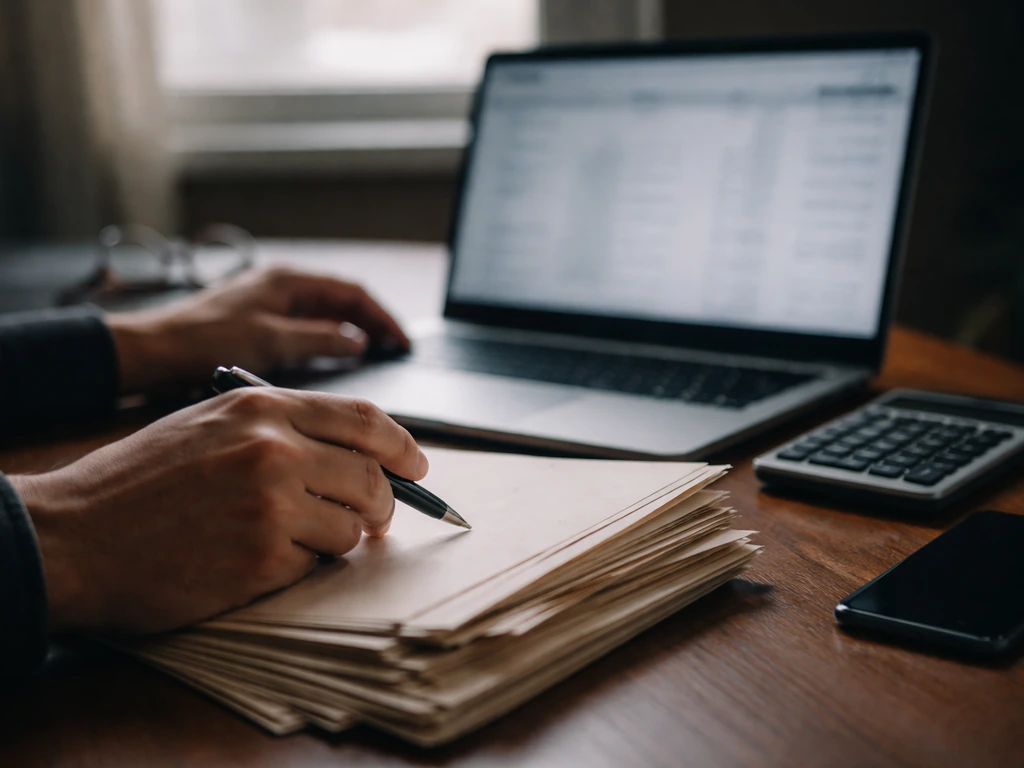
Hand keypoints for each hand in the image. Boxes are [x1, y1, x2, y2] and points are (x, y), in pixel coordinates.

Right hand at [8, 388, 426, 634]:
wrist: (73, 535)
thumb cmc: (137, 482)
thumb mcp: (208, 425)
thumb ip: (280, 428)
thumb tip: (350, 451)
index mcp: (262, 408)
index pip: (364, 419)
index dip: (402, 444)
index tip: (418, 466)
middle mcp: (274, 449)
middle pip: (372, 477)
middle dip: (385, 504)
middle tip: (377, 520)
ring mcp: (270, 504)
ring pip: (350, 527)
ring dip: (338, 541)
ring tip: (297, 541)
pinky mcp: (261, 559)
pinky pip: (314, 566)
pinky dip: (301, 567)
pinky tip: (259, 561)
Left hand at [106, 265, 410, 394]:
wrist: (153, 351)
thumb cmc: (205, 340)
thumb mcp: (272, 341)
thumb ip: (320, 338)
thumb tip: (359, 341)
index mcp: (289, 280)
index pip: (353, 293)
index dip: (383, 317)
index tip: (402, 342)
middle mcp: (282, 286)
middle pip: (342, 302)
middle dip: (373, 323)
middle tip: (396, 350)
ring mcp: (271, 304)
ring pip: (325, 315)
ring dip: (352, 333)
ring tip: (376, 355)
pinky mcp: (259, 324)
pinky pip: (307, 329)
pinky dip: (328, 341)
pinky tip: (337, 359)